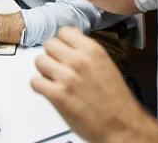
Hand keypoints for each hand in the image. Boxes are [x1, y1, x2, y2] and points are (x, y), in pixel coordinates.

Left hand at [31, 27, 157, 142]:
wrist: (122, 126)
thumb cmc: (116, 99)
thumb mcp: (105, 64)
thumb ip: (87, 50)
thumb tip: (73, 36)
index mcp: (92, 50)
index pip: (64, 32)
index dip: (62, 42)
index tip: (63, 50)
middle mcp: (78, 60)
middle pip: (49, 44)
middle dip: (52, 55)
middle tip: (58, 66)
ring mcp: (67, 77)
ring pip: (39, 61)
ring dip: (44, 70)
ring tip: (55, 79)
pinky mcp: (58, 95)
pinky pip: (35, 82)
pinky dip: (39, 86)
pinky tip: (50, 90)